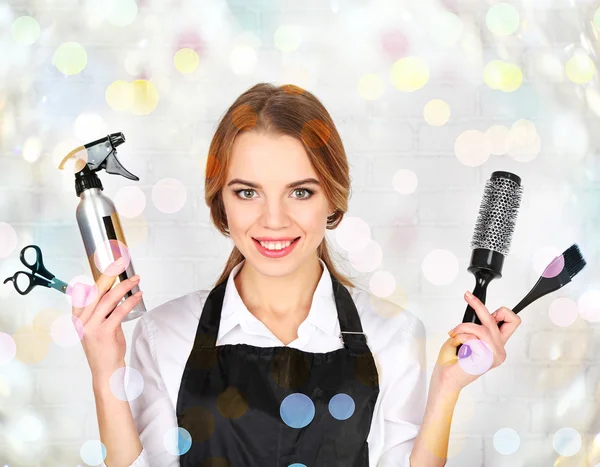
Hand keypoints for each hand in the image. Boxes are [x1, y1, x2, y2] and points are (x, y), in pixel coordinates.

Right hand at [70, 259, 142, 378]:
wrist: (106, 370)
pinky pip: (119, 312)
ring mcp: (92, 327)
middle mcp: (82, 321)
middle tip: (120, 264)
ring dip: (124, 287)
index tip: (107, 265)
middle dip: (109, 275)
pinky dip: (130, 301)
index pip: (85, 292)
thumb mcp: (99, 326)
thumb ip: (104, 311)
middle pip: (96, 291)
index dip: (97, 277)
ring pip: (108, 299)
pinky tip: (138, 295)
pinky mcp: (104, 333)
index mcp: (78, 317)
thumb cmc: (104, 348)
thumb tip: (117, 293)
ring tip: (135, 280)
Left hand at [433, 291, 521, 391]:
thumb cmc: (452, 360)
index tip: (483, 308)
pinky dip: (460, 338)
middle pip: (499, 319)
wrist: (446, 378)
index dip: (500, 311)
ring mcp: (495, 355)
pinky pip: (473, 338)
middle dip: (480, 305)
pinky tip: (457, 346)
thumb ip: (476, 327)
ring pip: (482, 328)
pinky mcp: (486, 359)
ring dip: (463, 327)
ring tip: (454, 335)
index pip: (512, 321)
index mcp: (497, 344)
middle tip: (467, 296)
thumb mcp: (465, 337)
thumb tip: (479, 310)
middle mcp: (500, 350)